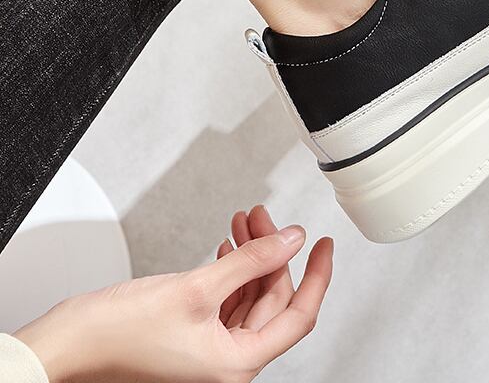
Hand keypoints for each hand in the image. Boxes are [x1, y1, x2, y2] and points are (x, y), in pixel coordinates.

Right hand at [14, 205, 332, 382]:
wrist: (69, 345)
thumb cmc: (118, 333)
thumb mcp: (197, 287)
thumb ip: (251, 260)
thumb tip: (292, 239)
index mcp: (236, 363)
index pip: (298, 315)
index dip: (317, 275)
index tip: (326, 246)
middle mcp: (228, 362)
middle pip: (270, 298)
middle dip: (269, 251)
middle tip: (263, 217)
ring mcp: (210, 350)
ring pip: (249, 295)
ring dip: (249, 256)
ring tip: (244, 223)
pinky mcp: (194, 335)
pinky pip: (228, 299)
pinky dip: (231, 269)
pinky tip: (227, 247)